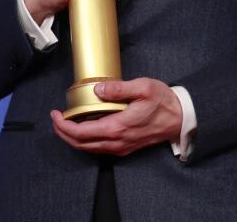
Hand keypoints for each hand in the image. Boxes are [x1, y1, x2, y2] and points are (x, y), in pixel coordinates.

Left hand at [51, 78, 181, 156]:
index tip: (55, 114)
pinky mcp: (125, 147)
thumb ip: (118, 88)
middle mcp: (116, 142)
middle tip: (55, 118)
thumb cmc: (163, 102)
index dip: (63, 126)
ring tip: (65, 123)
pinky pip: (99, 148)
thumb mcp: (143, 88)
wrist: (181, 119)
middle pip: (80, 144)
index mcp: (117, 127)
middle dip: (63, 133)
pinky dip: (86, 140)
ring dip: (73, 138)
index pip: (80, 133)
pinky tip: (84, 128)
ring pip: (88, 148)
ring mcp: (121, 147)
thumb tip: (98, 89)